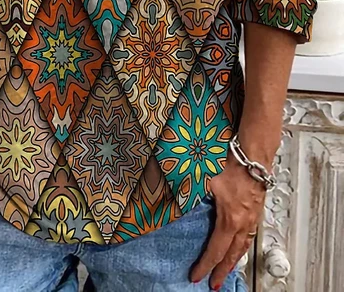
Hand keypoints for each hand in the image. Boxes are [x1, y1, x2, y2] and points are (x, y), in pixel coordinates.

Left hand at [190, 152, 266, 289]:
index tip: (197, 276)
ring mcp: (252, 217)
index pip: (215, 250)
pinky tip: (239, 245)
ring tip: (227, 269)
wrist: (254, 155)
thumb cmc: (232, 164)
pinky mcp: (256, 210)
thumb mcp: (206, 179)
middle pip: (232, 255)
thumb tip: (176, 197)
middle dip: (222, 271)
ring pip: (243, 246)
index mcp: (230, 219)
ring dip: (234, 260)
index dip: (205, 265)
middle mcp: (243, 222)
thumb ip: (192, 192)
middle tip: (215, 284)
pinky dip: (242, 246)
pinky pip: (249, 235)